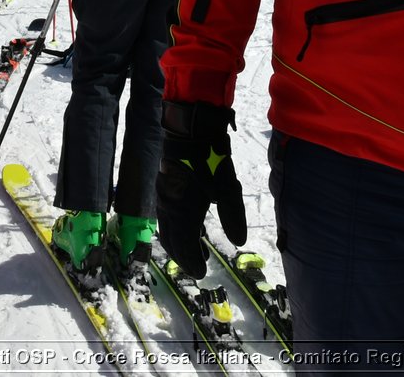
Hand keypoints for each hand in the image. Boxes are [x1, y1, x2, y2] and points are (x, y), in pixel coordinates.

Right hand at [156, 101, 245, 275]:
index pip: (183, 246)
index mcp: (183, 212)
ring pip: (167, 228)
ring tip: (196, 249)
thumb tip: (239, 242)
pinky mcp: (165, 187)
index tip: (200, 273)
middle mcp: (168, 208)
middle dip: (182, 256)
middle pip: (171, 241)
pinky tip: (190, 225)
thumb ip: (233, 216)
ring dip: (179, 242)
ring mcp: (164, 197)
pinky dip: (176, 227)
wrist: (190, 130)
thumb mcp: (227, 189)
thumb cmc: (210, 160)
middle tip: (196, 266)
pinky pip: (167, 216)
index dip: (191, 262)